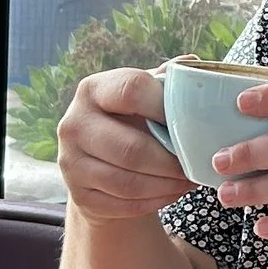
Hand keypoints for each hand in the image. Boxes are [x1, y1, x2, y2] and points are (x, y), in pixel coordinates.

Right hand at [56, 65, 192, 223]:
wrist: (99, 164)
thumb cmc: (129, 121)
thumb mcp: (142, 96)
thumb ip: (164, 81)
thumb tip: (192, 64)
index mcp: (92, 90)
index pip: (131, 90)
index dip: (166, 106)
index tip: (192, 120)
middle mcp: (74, 124)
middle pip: (131, 149)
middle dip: (171, 161)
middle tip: (197, 164)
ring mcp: (71, 163)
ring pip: (129, 182)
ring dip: (167, 185)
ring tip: (189, 179)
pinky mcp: (79, 196)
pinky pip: (125, 204)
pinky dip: (156, 200)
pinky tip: (172, 191)